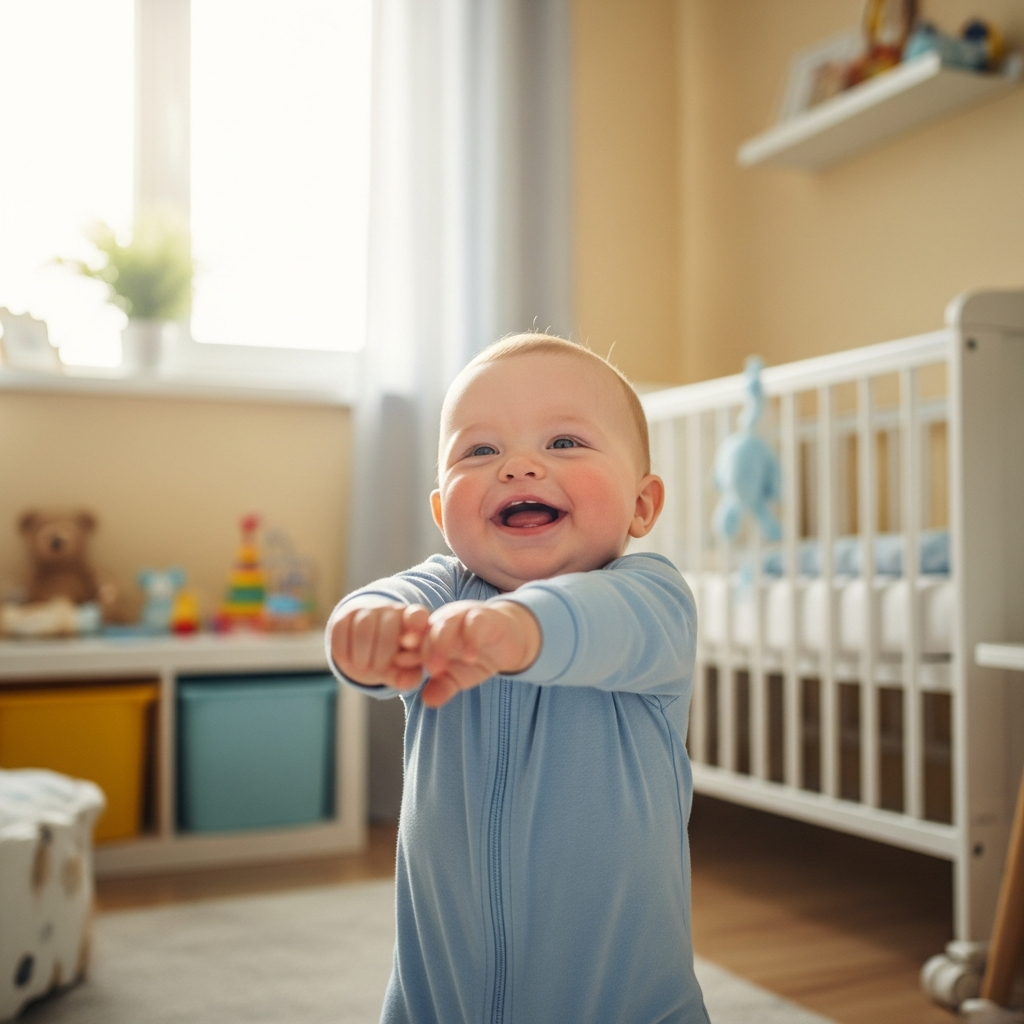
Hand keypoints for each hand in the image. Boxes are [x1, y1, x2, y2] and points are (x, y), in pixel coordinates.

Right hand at [329, 599, 430, 688]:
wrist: (368, 648)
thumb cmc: (394, 660)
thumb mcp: (404, 670)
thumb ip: (409, 678)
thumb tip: (404, 683)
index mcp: (416, 623)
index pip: (417, 616)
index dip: (414, 625)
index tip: (409, 643)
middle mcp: (394, 610)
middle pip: (387, 628)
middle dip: (381, 655)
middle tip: (378, 669)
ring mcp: (370, 609)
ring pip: (363, 626)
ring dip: (361, 654)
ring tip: (364, 666)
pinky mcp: (347, 613)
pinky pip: (341, 628)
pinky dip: (343, 650)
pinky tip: (349, 659)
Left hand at [417, 600, 540, 707]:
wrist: (510, 640)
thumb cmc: (477, 656)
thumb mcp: (458, 677)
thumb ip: (443, 687)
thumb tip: (428, 702)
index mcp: (430, 635)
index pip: (412, 643)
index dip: (405, 658)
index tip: (400, 678)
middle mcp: (443, 622)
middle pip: (424, 631)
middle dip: (419, 652)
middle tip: (421, 673)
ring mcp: (463, 616)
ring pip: (445, 624)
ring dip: (438, 645)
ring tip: (437, 669)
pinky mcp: (484, 616)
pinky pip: (474, 623)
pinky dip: (470, 640)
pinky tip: (470, 658)